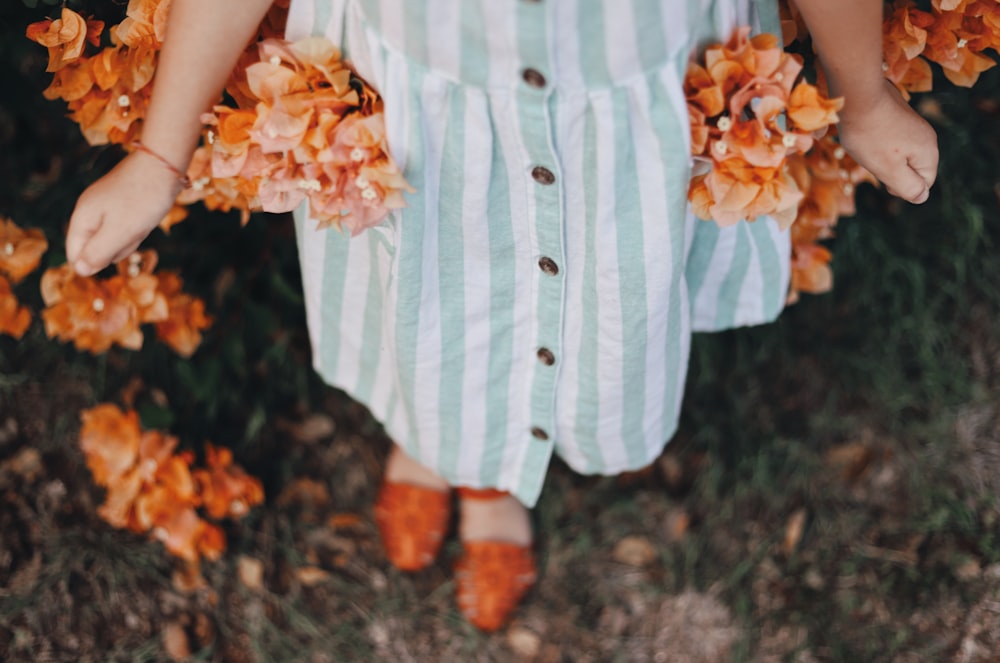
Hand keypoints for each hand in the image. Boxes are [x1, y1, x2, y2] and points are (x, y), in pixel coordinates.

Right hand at [65, 150, 182, 276]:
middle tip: (133, 228)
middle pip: (97, 249)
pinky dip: (138, 228)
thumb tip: (80, 271)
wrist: (164, 165)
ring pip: (115, 240)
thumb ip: (98, 252)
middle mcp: (89, 212)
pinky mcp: (122, 205)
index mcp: (82, 217)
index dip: (95, 261)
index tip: (119, 247)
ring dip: (131, 237)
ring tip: (141, 220)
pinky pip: (128, 228)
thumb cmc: (143, 200)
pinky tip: (146, 217)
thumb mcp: (120, 231)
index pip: (75, 254)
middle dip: (118, 247)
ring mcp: (105, 207)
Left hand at [836, 80, 938, 203]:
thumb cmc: (870, 136)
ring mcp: (913, 123)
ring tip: (867, 147)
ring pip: (900, 153)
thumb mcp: (889, 170)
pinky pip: (891, 138)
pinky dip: (878, 142)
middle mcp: (926, 135)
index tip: (882, 176)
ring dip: (882, 157)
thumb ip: (908, 187)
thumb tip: (922, 197)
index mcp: (929, 151)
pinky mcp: (898, 114)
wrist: (858, 95)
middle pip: (913, 167)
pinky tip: (865, 136)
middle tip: (872, 160)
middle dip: (892, 171)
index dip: (902, 187)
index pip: (924, 183)